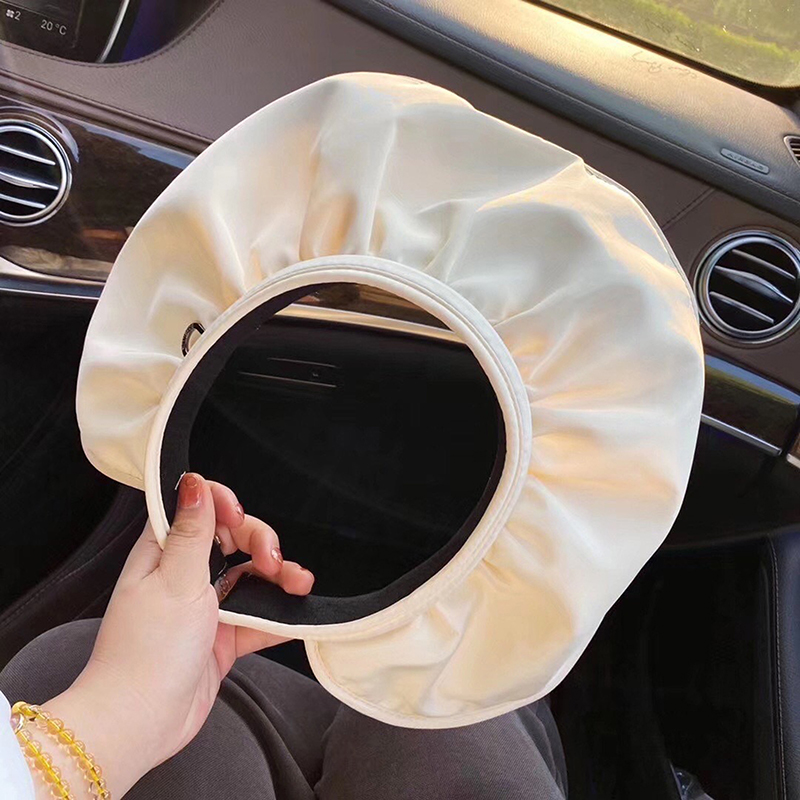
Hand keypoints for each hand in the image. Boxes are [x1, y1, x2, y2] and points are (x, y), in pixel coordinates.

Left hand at [43, 473, 312, 797]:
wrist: (141, 722)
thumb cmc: (148, 649)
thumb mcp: (175, 580)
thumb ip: (192, 530)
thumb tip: (194, 480)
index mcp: (164, 553)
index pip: (198, 510)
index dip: (224, 506)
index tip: (239, 518)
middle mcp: (185, 575)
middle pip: (234, 541)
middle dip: (261, 543)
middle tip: (274, 561)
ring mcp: (206, 608)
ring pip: (252, 578)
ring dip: (279, 578)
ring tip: (301, 584)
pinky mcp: (223, 638)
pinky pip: (258, 618)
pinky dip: (279, 615)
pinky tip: (300, 613)